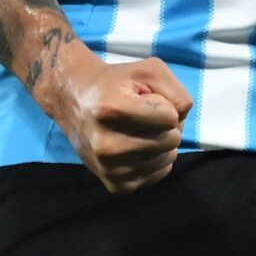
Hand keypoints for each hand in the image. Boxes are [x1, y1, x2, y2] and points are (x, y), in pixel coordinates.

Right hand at [42, 45, 193, 194]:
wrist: (75, 102)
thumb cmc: (116, 83)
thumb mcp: (148, 70)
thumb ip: (175, 91)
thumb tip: (181, 122)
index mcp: (111, 111)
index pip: (170, 118)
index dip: (164, 105)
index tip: (144, 100)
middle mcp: (106, 145)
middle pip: (171, 140)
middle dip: (165, 125)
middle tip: (143, 116)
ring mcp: (109, 169)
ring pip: (168, 158)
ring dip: (162, 142)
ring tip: (139, 129)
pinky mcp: (115, 185)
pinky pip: (159, 173)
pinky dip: (156, 159)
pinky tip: (138, 146)